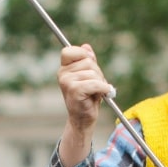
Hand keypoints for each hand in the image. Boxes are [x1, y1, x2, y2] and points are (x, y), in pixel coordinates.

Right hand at [57, 44, 111, 166]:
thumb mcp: (88, 76)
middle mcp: (63, 74)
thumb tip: (86, 46)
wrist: (83, 120)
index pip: (69, 51)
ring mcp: (67, 82)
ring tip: (96, 92)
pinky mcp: (75, 91)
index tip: (89, 65)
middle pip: (88, 61)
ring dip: (101, 82)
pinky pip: (95, 84)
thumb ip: (87, 61)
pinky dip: (103, 88)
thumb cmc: (87, 98)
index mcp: (64, 69)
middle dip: (97, 72)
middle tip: (96, 85)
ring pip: (93, 73)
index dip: (82, 55)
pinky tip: (104, 94)